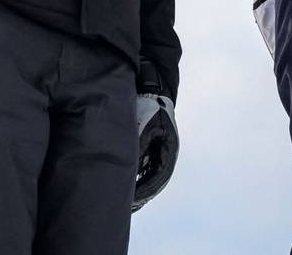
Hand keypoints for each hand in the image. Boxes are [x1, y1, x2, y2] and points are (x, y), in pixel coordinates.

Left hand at [132, 62, 178, 212]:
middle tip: (125, 206)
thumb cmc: (149, 105)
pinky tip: (123, 182)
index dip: (143, 192)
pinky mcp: (151, 145)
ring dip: (137, 187)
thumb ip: (137, 149)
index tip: (131, 202)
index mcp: (168, 152)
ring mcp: (159, 150)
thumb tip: (128, 170)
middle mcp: (165, 154)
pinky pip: (144, 166)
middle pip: (153, 181)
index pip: (157, 180)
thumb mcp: (143, 127)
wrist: (152, 85)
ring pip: (148, 175)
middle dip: (139, 194)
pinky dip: (135, 176)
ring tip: (123, 200)